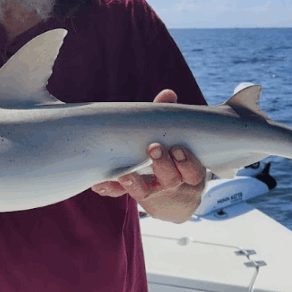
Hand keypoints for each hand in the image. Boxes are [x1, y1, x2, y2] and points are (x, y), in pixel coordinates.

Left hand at [91, 89, 206, 222]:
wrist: (173, 197)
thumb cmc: (175, 156)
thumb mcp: (178, 139)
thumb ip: (171, 117)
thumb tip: (168, 94)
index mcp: (188, 172)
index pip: (192, 172)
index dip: (186, 163)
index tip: (177, 148)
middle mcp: (171, 184)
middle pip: (170, 181)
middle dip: (162, 165)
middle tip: (153, 148)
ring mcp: (152, 192)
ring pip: (144, 193)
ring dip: (134, 183)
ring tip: (123, 173)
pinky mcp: (132, 193)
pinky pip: (121, 193)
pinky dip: (110, 188)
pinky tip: (99, 183)